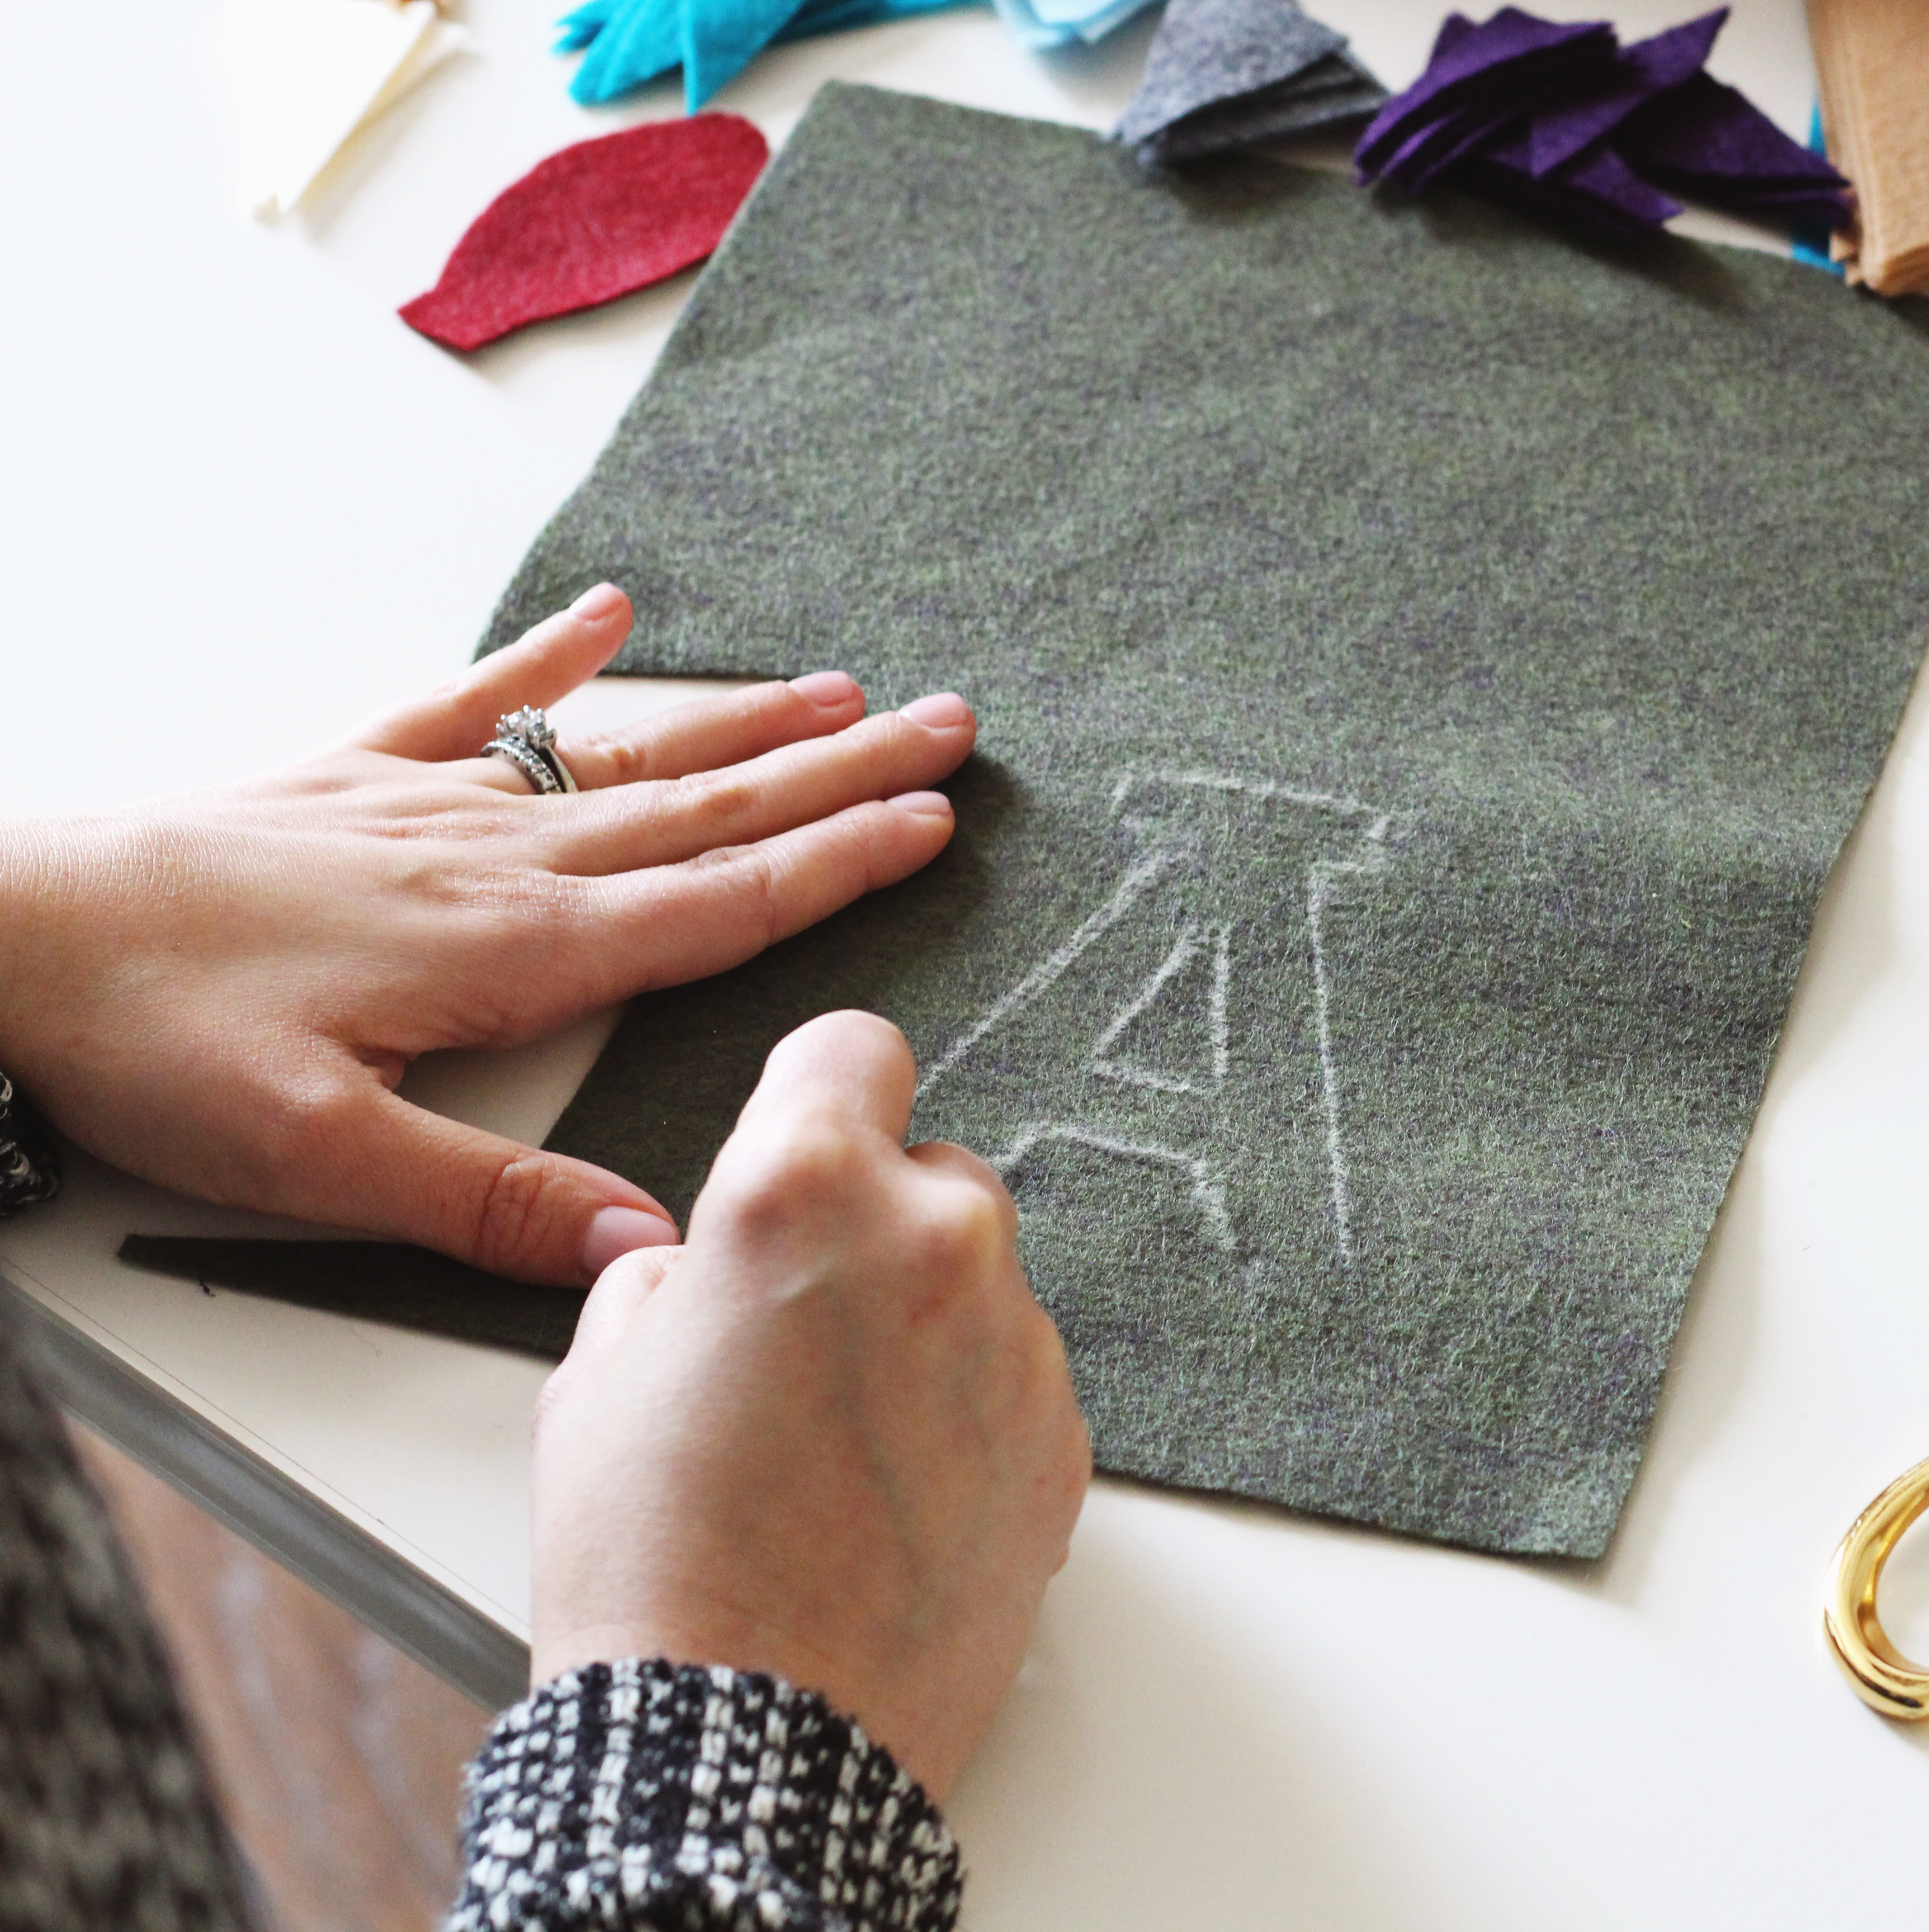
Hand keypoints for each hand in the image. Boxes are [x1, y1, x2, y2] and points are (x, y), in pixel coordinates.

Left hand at [0, 585, 974, 1282]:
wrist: (5, 932)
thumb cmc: (154, 1045)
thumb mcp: (317, 1159)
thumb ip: (486, 1200)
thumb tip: (645, 1246)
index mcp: (514, 952)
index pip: (718, 904)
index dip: (837, 865)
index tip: (934, 824)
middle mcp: (497, 860)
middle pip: (706, 812)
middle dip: (839, 774)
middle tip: (950, 728)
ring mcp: (429, 802)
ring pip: (625, 758)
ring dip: (742, 724)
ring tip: (844, 690)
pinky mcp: (353, 774)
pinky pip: (476, 701)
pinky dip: (548, 655)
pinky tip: (611, 611)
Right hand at [529, 1011, 1089, 1794]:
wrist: (746, 1737)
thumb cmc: (655, 1563)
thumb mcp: (597, 1378)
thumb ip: (671, 1276)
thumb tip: (704, 1268)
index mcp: (806, 1193)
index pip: (854, 1050)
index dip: (822, 1092)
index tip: (813, 1130)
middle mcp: (936, 1241)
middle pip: (928, 1172)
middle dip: (873, 1228)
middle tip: (798, 1335)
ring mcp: (1018, 1343)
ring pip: (979, 1284)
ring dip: (925, 1327)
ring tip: (836, 1445)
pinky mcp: (1064, 1438)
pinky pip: (1015, 1382)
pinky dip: (968, 1413)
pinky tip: (893, 1497)